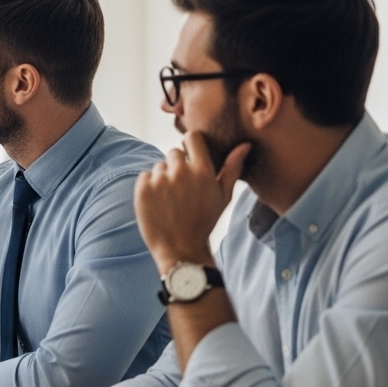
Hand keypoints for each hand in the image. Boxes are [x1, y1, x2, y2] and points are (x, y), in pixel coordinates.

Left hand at [134, 130, 249, 271]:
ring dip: (164, 178)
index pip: (192, 138)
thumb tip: (244, 145)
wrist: (181, 248)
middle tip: (183, 189)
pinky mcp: (142, 189)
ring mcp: (160, 180)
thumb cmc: (205, 221)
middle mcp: (180, 172)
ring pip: (159, 166)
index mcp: (203, 171)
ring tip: (172, 200)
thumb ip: (232, 168)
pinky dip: (149, 186)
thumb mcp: (223, 196)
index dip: (191, 144)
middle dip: (178, 166)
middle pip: (174, 152)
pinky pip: (145, 176)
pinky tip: (159, 202)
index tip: (191, 155)